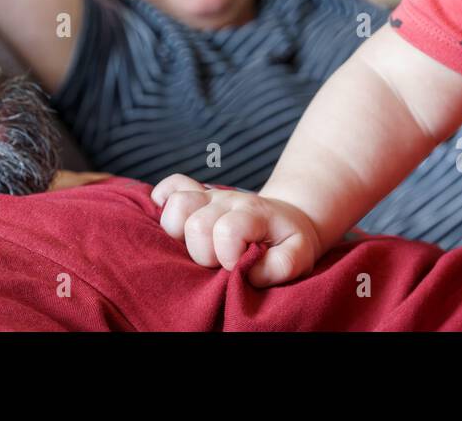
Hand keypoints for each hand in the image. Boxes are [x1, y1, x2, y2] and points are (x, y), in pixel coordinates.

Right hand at [151, 174, 323, 286]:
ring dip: (181, 234)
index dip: (229, 258)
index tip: (239, 268)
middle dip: (204, 255)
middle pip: (196, 224)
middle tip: (219, 263)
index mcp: (252, 213)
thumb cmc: (288, 242)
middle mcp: (226, 200)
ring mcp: (208, 196)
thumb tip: (248, 273)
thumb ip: (280, 266)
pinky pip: (168, 187)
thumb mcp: (299, 256)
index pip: (227, 231)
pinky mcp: (195, 195)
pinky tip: (178, 227)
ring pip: (176, 204)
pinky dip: (163, 204)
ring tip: (200, 247)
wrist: (285, 218)